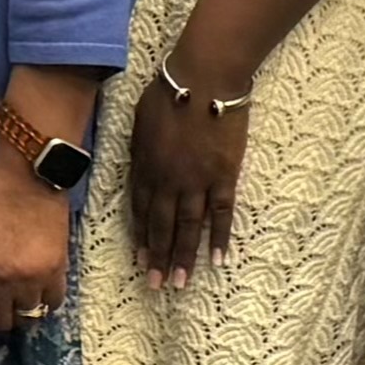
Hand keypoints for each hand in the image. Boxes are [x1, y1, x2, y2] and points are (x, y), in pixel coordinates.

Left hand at [0, 150, 75, 339]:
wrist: (28, 174)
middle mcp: (2, 279)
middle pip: (0, 323)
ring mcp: (33, 277)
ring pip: (29, 318)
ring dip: (22, 310)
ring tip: (20, 298)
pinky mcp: (58, 269)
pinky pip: (54, 302)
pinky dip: (45, 301)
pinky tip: (39, 290)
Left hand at [125, 75, 246, 287]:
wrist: (204, 80)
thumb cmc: (168, 93)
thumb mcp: (140, 122)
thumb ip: (140, 151)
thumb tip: (140, 167)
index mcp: (145, 167)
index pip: (140, 210)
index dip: (141, 236)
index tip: (141, 259)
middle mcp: (168, 181)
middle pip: (162, 225)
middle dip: (159, 257)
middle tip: (156, 284)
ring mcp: (197, 181)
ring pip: (189, 227)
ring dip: (184, 256)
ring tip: (182, 283)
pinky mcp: (224, 177)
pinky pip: (221, 213)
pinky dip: (219, 237)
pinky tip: (216, 259)